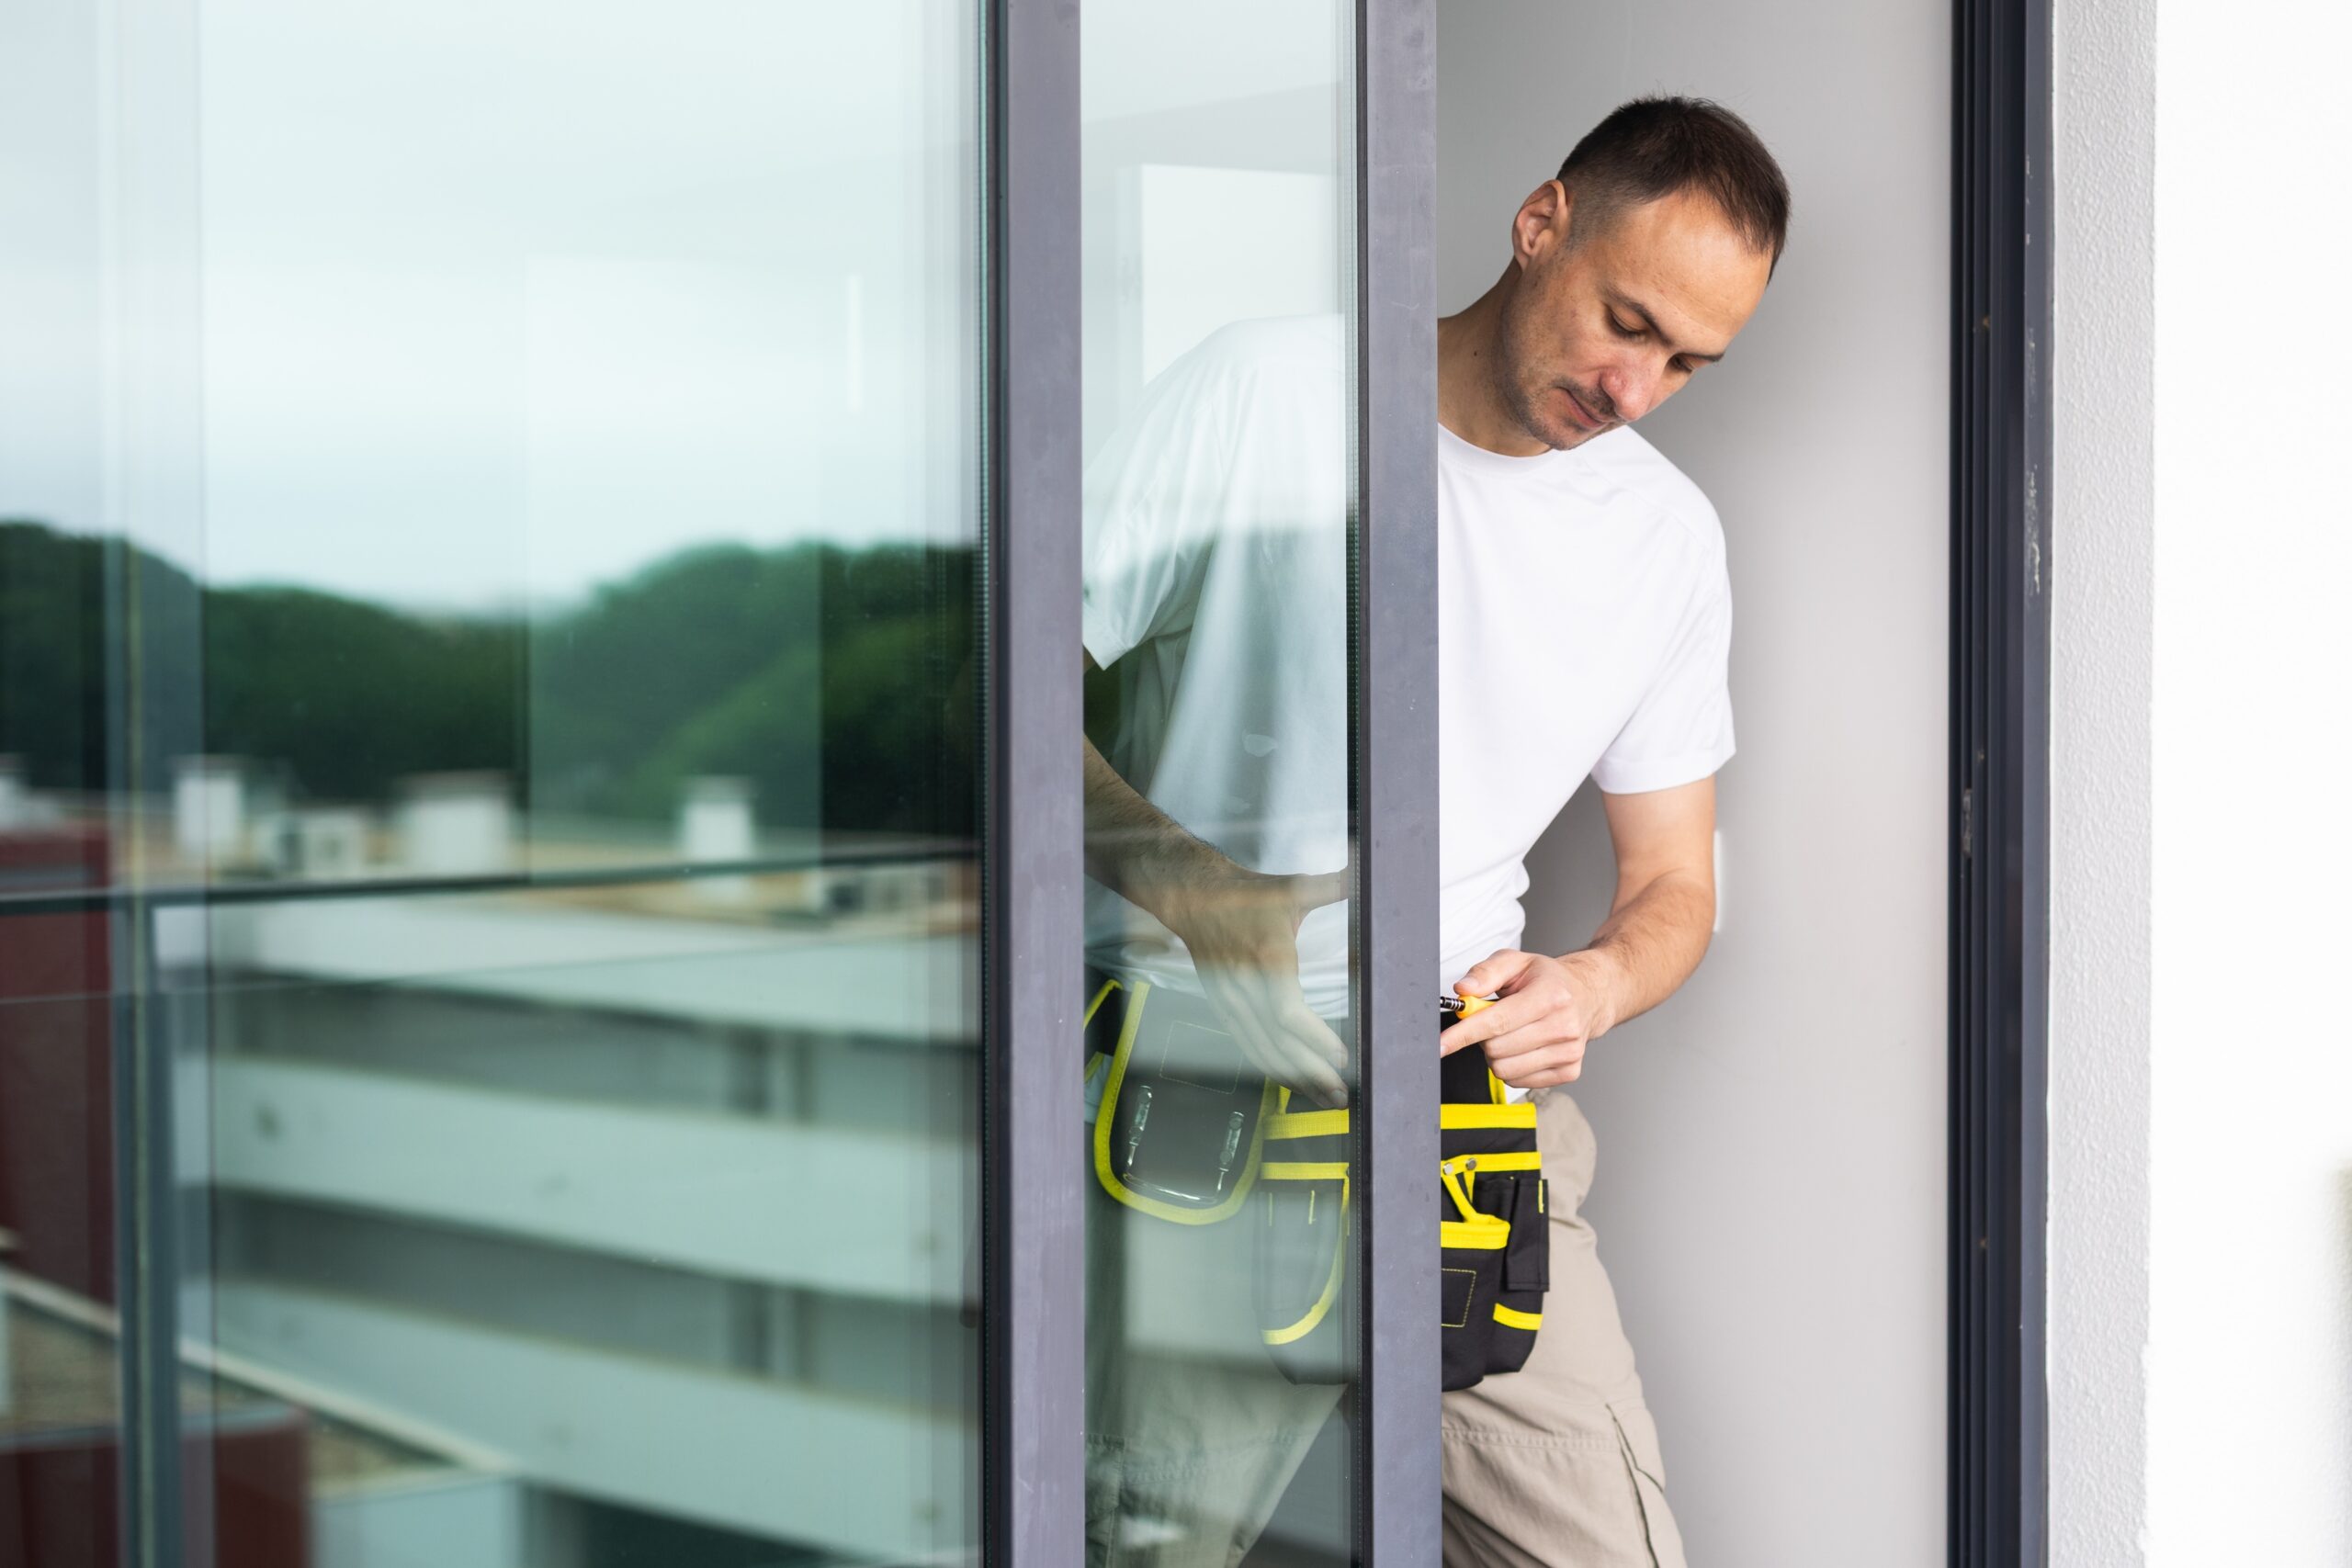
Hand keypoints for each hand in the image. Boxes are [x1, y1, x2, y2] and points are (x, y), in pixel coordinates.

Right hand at [1151, 864, 1351, 1108]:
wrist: (1192, 896)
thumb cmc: (1245, 894)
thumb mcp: (1292, 888)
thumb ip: (1334, 886)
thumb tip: (1366, 871)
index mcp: (1267, 959)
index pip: (1289, 1014)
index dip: (1315, 1040)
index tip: (1341, 1056)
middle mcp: (1246, 986)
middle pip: (1278, 1042)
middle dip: (1311, 1072)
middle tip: (1340, 1093)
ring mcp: (1231, 1000)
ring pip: (1261, 1049)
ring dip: (1292, 1077)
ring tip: (1322, 1096)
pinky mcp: (1222, 1006)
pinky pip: (1246, 1043)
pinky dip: (1269, 1066)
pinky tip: (1289, 1080)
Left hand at [1438, 948, 1623, 1090]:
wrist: (1588, 996)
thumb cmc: (1547, 979)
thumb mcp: (1515, 962)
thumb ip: (1485, 972)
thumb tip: (1462, 991)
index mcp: (1551, 995)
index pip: (1496, 1022)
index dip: (1463, 1034)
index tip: (1440, 1044)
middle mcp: (1564, 1026)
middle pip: (1496, 1049)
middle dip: (1482, 1038)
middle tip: (1494, 1020)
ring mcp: (1569, 1053)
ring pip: (1504, 1070)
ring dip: (1496, 1054)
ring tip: (1510, 1033)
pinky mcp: (1569, 1072)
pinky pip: (1518, 1081)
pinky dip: (1511, 1067)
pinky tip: (1523, 1047)